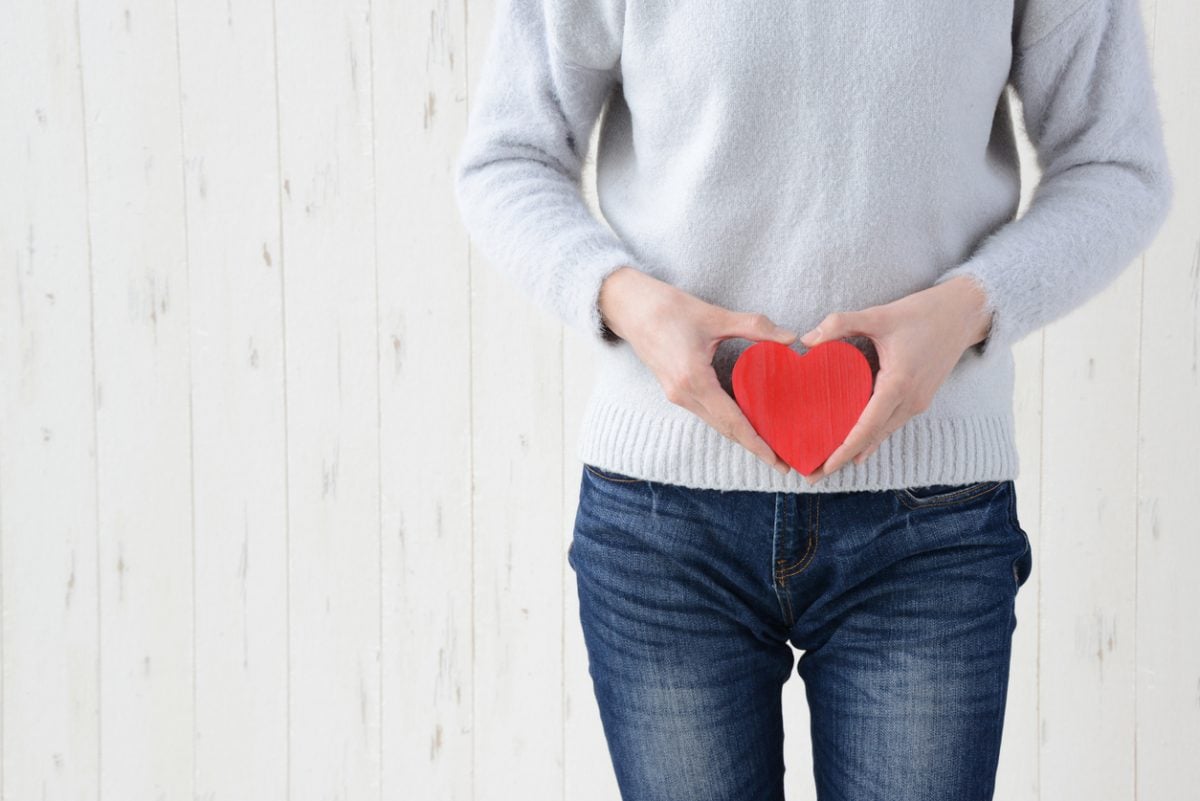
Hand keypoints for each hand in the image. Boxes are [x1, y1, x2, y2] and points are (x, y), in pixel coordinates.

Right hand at [600, 267, 796, 475]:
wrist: (630, 307)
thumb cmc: (669, 309)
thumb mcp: (715, 316)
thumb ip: (754, 327)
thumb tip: (790, 338)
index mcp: (694, 380)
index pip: (732, 421)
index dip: (757, 443)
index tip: (777, 461)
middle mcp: (684, 395)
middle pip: (725, 430)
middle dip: (754, 447)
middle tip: (783, 462)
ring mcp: (677, 395)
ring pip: (715, 423)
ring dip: (741, 436)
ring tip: (770, 445)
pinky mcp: (675, 390)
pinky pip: (706, 413)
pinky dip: (728, 421)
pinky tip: (746, 420)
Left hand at [796, 275, 992, 484]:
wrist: (964, 313)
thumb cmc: (924, 313)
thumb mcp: (879, 314)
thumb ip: (841, 323)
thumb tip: (807, 340)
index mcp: (899, 384)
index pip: (867, 426)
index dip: (844, 449)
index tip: (824, 466)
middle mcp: (910, 400)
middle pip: (872, 439)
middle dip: (843, 458)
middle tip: (813, 474)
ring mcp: (917, 402)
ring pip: (882, 434)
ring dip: (857, 450)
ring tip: (828, 463)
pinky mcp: (919, 399)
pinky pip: (891, 424)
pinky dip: (872, 436)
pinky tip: (856, 447)